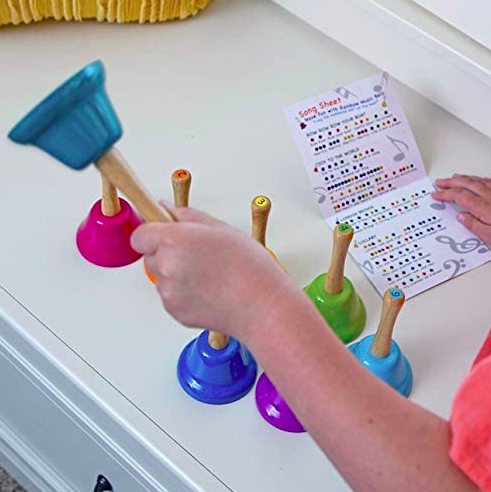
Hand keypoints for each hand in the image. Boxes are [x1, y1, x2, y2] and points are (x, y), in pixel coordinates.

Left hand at [130, 205, 292, 339]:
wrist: (261, 306)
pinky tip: (208, 289)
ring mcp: (169, 291)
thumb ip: (187, 215)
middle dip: (166, 252)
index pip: (140, 234)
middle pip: (149, 255)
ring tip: (207, 274)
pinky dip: (183, 292)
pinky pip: (170, 296)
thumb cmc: (249, 268)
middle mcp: (167, 265)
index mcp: (175, 239)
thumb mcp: (221, 228)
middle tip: (196, 253)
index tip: (160, 232)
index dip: (151, 233)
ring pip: (161, 276)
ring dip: (175, 273)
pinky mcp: (174, 311)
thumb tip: (165, 209)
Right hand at [432, 174, 490, 245]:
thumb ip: (473, 226)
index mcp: (484, 208)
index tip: (436, 195)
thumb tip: (460, 217)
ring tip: (454, 177)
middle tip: (440, 182)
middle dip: (451, 182)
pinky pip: (489, 181)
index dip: (446, 194)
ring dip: (464, 178)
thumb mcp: (490, 236)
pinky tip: (477, 180)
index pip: (460, 196)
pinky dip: (478, 179)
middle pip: (467, 184)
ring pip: (478, 180)